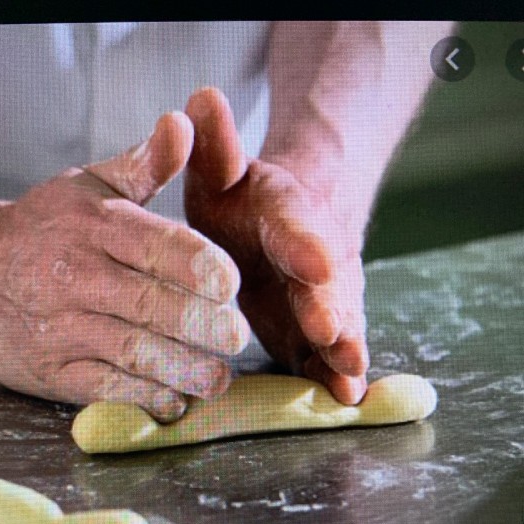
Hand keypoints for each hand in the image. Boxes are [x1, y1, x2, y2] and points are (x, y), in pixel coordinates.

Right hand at [0, 112, 248, 419]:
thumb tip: (183, 124)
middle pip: (151, 305)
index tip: (231, 285)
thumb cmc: (45, 227)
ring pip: (133, 351)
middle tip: (236, 337)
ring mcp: (63, 328)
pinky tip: (175, 398)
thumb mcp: (89, 185)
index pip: (155, 244)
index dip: (198, 265)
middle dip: (201, 324)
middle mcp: (78, 278)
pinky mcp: (52, 371)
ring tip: (218, 376)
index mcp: (94, 226)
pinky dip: (144, 395)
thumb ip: (144, 165)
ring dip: (182, 368)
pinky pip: (105, 387)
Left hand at [184, 88, 368, 404]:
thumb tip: (199, 98)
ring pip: (338, 324)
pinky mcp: (316, 332)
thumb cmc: (243, 201)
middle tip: (330, 330)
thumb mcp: (224, 171)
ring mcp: (321, 298)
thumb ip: (216, 145)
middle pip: (326, 283)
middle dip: (329, 307)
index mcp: (286, 215)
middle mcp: (313, 259)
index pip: (298, 226)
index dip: (305, 244)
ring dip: (343, 349)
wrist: (285, 228)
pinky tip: (345, 401)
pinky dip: (336, 375)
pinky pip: (330, 354)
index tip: (314, 262)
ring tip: (348, 376)